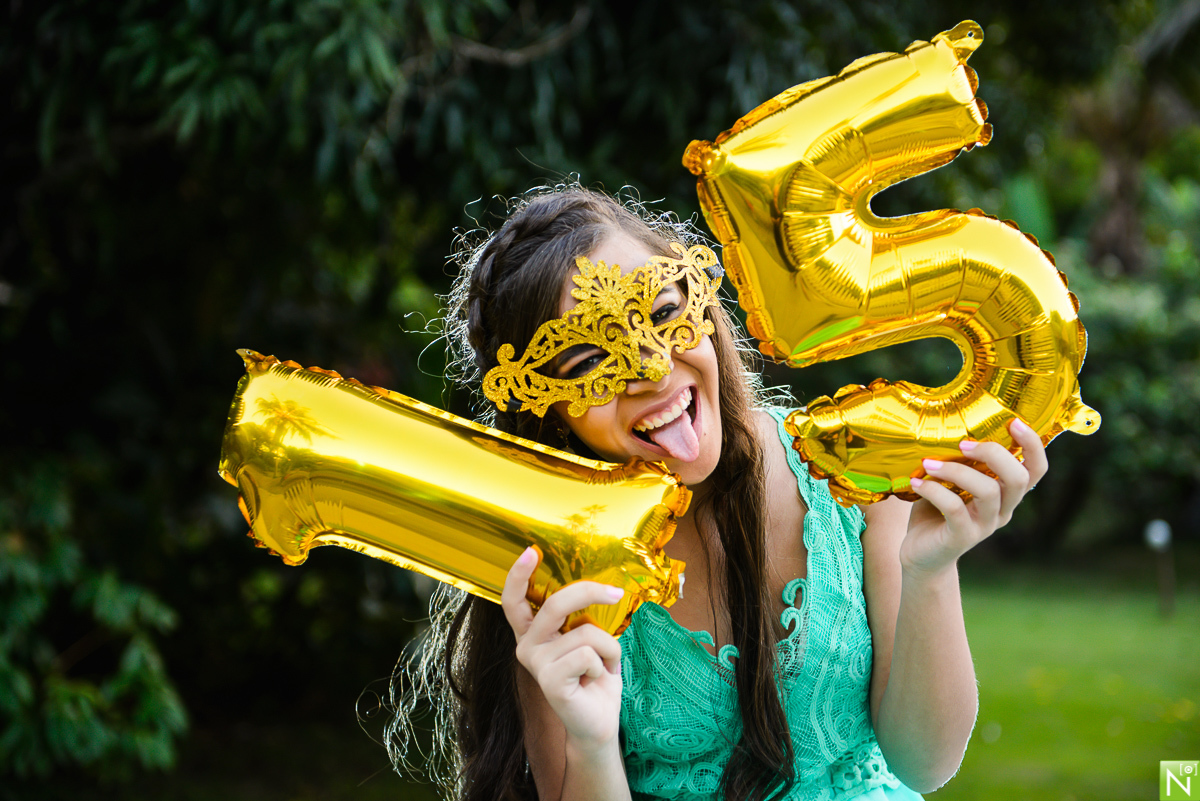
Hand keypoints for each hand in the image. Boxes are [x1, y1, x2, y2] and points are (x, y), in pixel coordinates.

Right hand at [501, 547, 624, 751]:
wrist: (599, 722)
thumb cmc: (595, 676)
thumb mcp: (590, 639)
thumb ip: (582, 618)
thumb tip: (602, 590)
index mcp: (533, 633)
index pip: (515, 600)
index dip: (519, 575)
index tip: (531, 551)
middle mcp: (527, 646)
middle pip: (556, 603)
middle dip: (589, 592)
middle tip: (616, 593)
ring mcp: (536, 664)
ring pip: (585, 632)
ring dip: (608, 647)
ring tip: (602, 667)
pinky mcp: (549, 681)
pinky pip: (589, 654)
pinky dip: (606, 664)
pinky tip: (595, 680)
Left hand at [902, 418, 1048, 575]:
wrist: (921, 555)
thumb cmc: (936, 511)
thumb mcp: (952, 482)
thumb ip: (960, 461)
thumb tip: (949, 425)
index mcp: (1006, 494)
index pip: (1036, 470)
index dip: (1032, 445)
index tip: (1014, 422)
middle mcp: (1002, 511)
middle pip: (1018, 478)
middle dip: (994, 453)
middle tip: (963, 443)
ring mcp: (984, 526)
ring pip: (988, 492)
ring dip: (957, 470)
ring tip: (929, 463)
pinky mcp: (961, 538)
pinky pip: (955, 509)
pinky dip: (934, 490)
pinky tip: (917, 483)